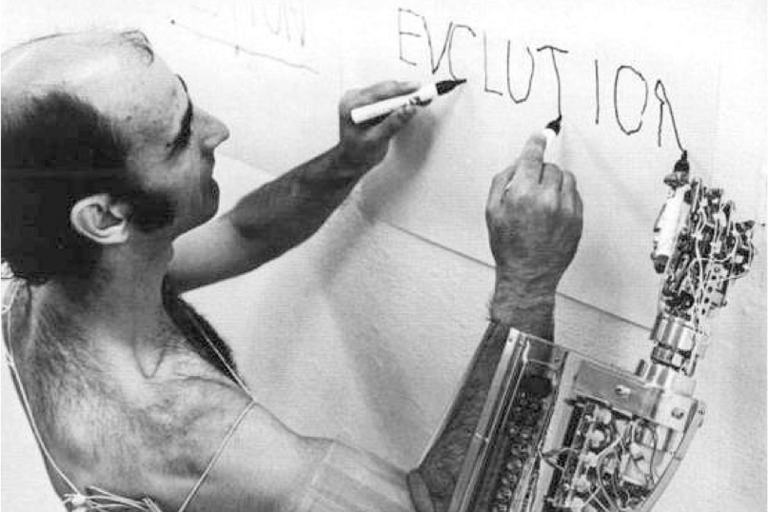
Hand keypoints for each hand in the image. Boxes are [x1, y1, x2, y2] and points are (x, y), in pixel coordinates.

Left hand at [334, 81, 419, 176]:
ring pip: (386, 91)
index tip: (418, 92)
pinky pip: (385, 96)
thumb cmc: (358, 153)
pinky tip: (410, 103)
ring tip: (421, 99)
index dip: (402, 91)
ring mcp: (359, 99)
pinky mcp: (367, 102)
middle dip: (406, 92)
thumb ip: (393, 123)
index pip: (380, 93)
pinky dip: (398, 100)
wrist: (351, 160)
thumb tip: (409, 109)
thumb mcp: (377, 140)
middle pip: (384, 89)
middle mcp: (353, 99)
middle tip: (425, 94)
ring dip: (404, 96)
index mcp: (351, 106)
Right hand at [486, 132, 582, 314]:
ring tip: (542, 198)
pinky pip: (575, 193)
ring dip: (554, 181)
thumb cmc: (508, 245)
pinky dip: (564, 194)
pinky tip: (552, 209)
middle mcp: (547, 199)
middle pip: (550, 167)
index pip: (533, 157)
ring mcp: (566, 209)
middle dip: (539, 172)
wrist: (528, 274)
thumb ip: (503, 181)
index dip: (536, 142)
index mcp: (523, 194)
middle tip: (530, 187)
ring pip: (565, 177)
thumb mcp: (492, 211)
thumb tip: (518, 162)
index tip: (542, 134)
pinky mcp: (578, 219)